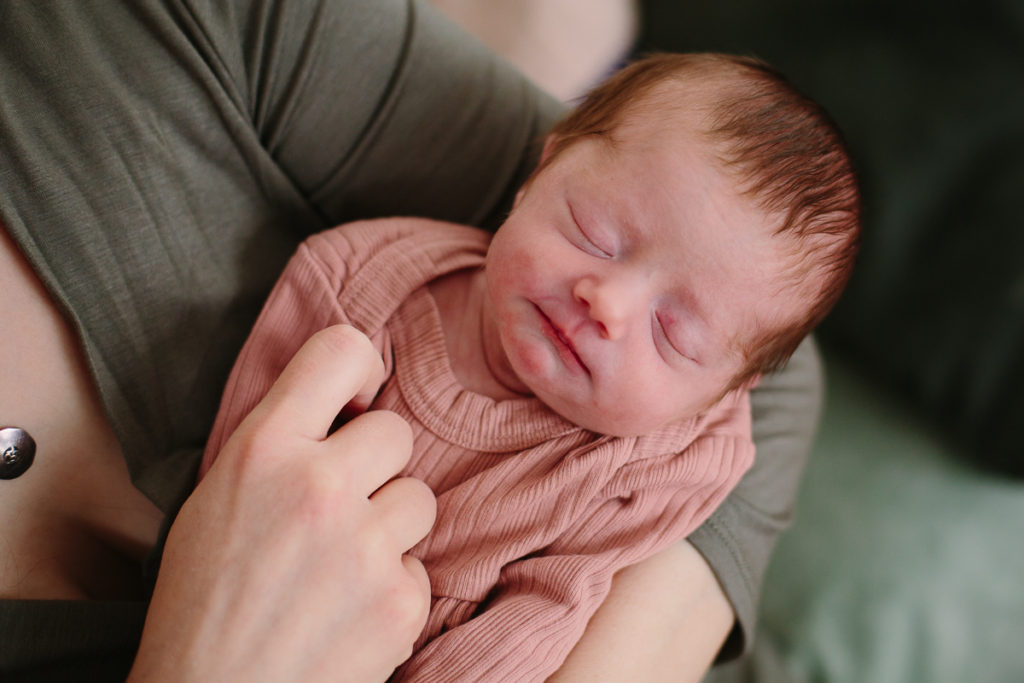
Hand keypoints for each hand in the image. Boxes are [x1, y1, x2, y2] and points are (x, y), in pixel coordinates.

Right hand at [130, 325, 435, 682]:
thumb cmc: (202, 602)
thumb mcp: (215, 499)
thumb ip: (278, 446)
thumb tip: (342, 408)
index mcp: (263, 450)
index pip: (341, 350)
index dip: (359, 368)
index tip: (357, 398)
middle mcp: (319, 486)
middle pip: (396, 432)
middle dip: (374, 465)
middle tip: (340, 505)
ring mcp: (366, 546)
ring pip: (418, 496)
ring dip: (389, 526)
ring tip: (341, 564)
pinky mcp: (399, 601)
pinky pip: (420, 566)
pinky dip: (392, 586)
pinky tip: (348, 610)